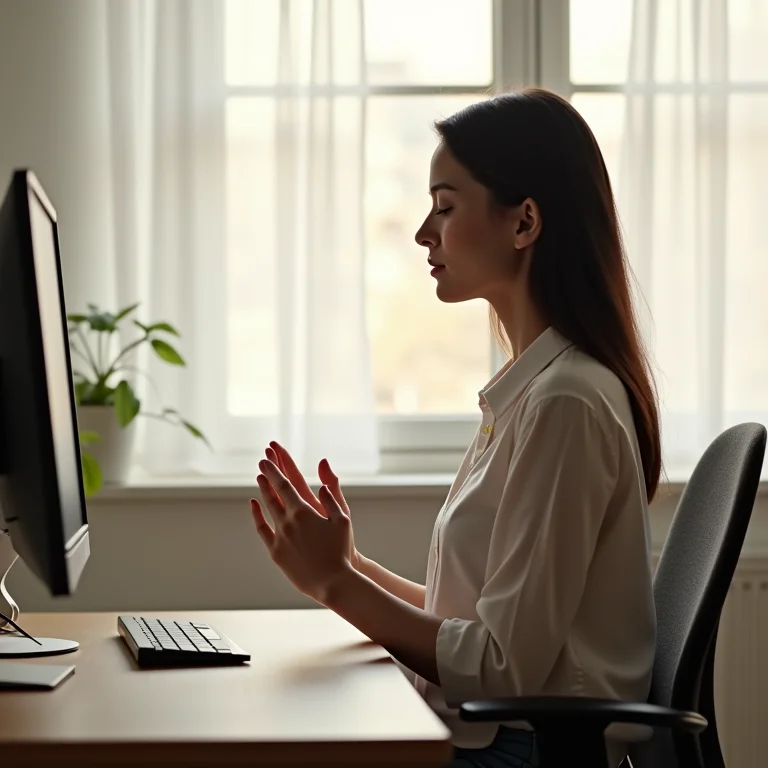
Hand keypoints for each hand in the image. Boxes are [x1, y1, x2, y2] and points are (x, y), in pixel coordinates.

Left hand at [251, 458, 353, 603]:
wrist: (332, 582)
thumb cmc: (342, 550)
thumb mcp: (342, 519)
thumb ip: (331, 498)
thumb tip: (321, 482)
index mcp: (303, 511)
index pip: (283, 485)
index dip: (274, 471)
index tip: (267, 459)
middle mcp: (287, 522)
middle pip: (272, 494)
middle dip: (266, 476)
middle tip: (262, 463)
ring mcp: (279, 537)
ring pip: (267, 509)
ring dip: (263, 492)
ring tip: (260, 480)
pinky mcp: (275, 552)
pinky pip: (262, 529)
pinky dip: (257, 516)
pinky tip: (255, 506)